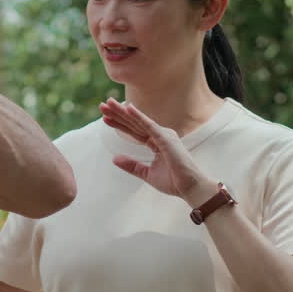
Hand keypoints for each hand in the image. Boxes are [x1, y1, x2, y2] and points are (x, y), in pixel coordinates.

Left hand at [99, 98, 213, 202]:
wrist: (190, 188)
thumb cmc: (174, 181)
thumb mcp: (146, 173)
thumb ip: (131, 165)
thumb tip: (114, 158)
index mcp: (156, 142)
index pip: (134, 131)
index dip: (119, 124)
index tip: (104, 118)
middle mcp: (160, 135)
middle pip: (134, 123)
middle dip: (118, 114)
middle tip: (102, 105)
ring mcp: (164, 135)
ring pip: (139, 121)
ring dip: (123, 111)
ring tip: (108, 103)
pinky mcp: (166, 139)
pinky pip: (149, 126)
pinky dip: (138, 116)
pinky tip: (128, 108)